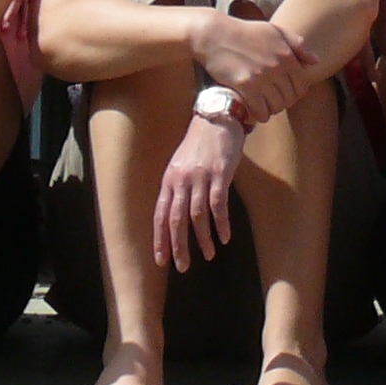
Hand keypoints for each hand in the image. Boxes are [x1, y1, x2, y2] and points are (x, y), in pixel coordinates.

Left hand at [153, 114, 241, 269]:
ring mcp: (200, 176)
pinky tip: (225, 236)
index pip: (160, 216)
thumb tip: (175, 216)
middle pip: (176, 220)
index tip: (162, 261)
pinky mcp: (220, 173)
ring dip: (203, 239)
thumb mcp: (180, 164)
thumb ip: (177, 187)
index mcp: (169, 180)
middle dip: (179, 247)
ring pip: (198, 216)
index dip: (160, 240)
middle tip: (183, 267)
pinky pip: (218, 204)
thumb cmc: (199, 143)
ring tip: (209, 255)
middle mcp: (181, 180)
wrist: (217, 117)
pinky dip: (221, 223)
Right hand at [194, 5, 323, 113]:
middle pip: (290, 98)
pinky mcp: (245, 86)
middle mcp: (277, 67)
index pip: (302, 85)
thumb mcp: (275, 31)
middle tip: (274, 101)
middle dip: (284, 102)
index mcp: (287, 55)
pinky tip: (255, 111)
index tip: (286, 93)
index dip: (296, 93)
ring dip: (272, 110)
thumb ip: (298, 44)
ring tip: (265, 106)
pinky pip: (260, 110)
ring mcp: (262, 77)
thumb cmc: (245, 32)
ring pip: (277, 106)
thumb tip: (316, 61)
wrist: (215, 35)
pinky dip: (260, 115)